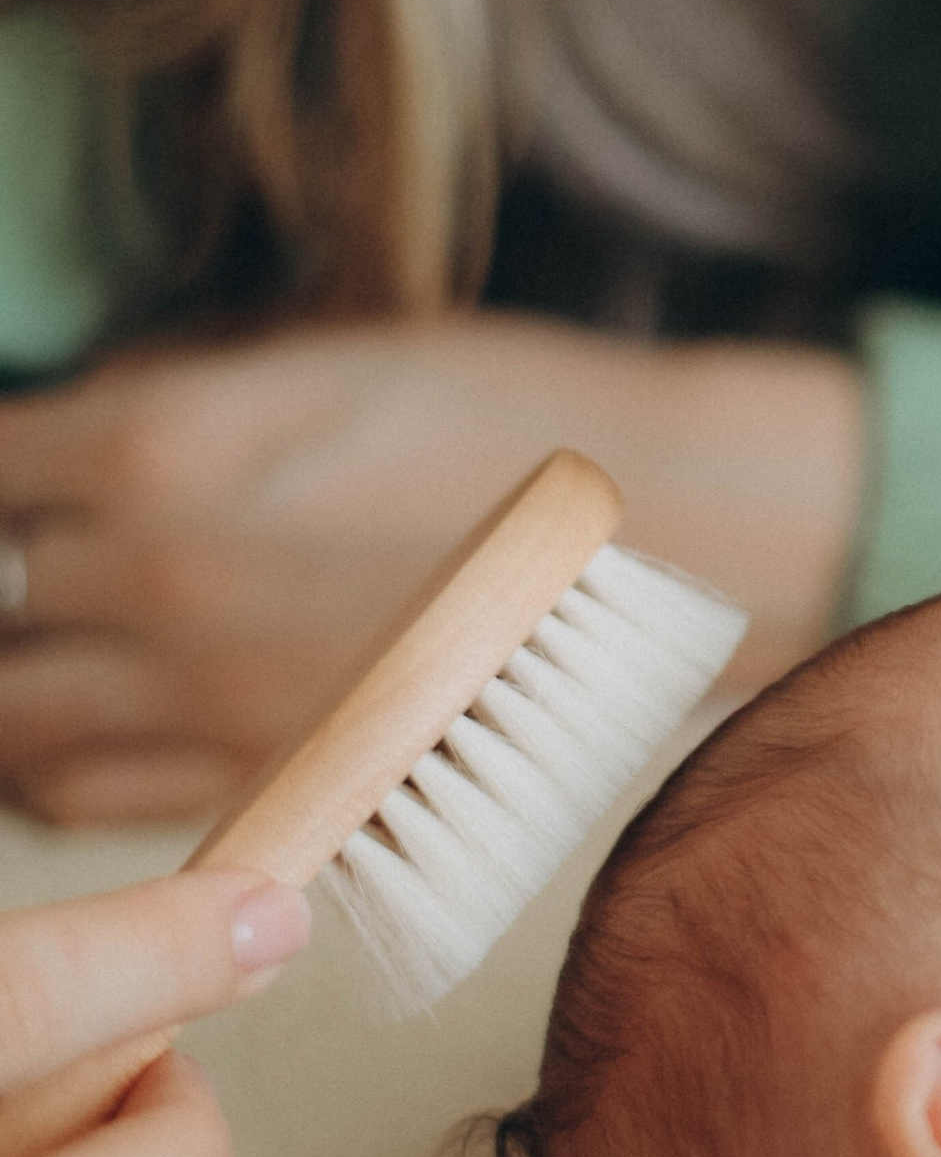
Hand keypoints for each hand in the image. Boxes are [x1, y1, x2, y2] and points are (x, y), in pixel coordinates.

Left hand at [0, 317, 862, 827]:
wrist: (659, 529)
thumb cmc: (506, 417)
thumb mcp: (315, 357)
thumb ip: (168, 397)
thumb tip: (71, 430)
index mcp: (161, 447)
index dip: (1, 472)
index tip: (21, 476)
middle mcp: (161, 579)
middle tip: (33, 568)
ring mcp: (207, 695)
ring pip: (14, 727)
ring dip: (14, 688)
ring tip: (46, 657)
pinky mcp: (268, 776)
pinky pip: (88, 799)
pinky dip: (58, 771)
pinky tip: (87, 728)